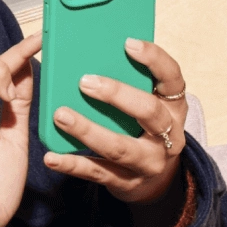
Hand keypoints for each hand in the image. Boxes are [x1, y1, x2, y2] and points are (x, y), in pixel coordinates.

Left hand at [42, 38, 188, 205]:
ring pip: (119, 148)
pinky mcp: (126, 183)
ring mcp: (148, 163)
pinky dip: (72, 164)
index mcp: (174, 107)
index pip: (173, 78)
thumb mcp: (150, 103)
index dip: (154, 59)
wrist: (155, 182)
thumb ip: (132, 81)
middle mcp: (169, 136)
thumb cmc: (144, 128)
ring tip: (61, 115)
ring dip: (88, 130)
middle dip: (117, 96)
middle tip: (85, 82)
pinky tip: (51, 157)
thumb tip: (95, 49)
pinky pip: (97, 173)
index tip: (128, 43)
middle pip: (149, 113)